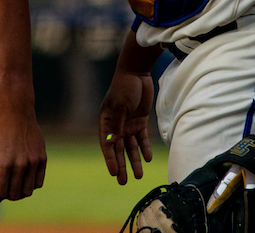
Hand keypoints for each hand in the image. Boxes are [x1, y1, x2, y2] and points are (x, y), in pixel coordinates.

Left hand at [0, 104, 46, 203]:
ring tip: (10, 187)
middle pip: (14, 194)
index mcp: (4, 164)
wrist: (16, 114)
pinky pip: (38, 183)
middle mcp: (20, 165)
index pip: (0, 193)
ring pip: (27, 191)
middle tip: (0, 191)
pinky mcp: (42, 160)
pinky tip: (22, 180)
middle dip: (5, 196)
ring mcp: (33, 163)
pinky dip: (30, 186)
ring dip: (18, 193)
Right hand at [99, 67, 154, 183]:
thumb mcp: (120, 106)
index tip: (113, 172)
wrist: (137, 73)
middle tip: (122, 182)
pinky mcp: (140, 121)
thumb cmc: (124, 88)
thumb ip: (118, 125)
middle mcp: (116, 125)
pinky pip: (142, 138)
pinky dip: (145, 149)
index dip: (110, 159)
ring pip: (131, 147)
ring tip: (139, 176)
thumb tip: (113, 143)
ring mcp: (128, 123)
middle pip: (119, 149)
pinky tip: (148, 159)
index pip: (107, 144)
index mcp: (106, 121)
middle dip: (121, 165)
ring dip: (134, 161)